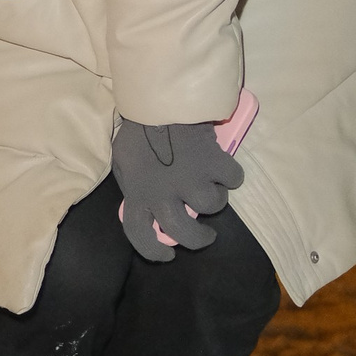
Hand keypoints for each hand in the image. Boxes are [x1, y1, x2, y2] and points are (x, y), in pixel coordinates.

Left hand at [113, 117, 243, 264]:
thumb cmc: (137, 131)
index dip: (153, 252)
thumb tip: (147, 206)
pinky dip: (230, 175)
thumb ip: (135, 186)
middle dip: (198, 239)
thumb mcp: (123, 163)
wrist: (157, 100)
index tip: (168, 254)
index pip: (140, 237)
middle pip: (185, 235)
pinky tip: (221, 166)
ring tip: (207, 184)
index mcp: (138, 194)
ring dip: (214, 197)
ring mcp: (192, 181)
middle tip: (204, 234)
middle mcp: (165, 195)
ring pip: (213, 206)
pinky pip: (233, 180)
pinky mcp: (214, 164)